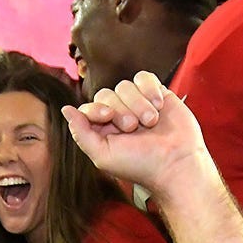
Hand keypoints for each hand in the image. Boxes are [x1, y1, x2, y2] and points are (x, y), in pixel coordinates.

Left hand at [60, 74, 211, 193]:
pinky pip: (144, 77)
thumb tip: (66, 109)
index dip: (96, 108)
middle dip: (120, 109)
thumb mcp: (103, 155)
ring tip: (151, 121)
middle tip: (134, 127)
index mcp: (102, 129)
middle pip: (107, 94)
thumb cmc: (140, 165)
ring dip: (138, 103)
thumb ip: (81, 133)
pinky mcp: (157, 94)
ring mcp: (138, 103)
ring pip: (125, 85)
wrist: (176, 162)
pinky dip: (149, 89)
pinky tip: (159, 105)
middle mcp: (119, 114)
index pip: (89, 106)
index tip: (109, 117)